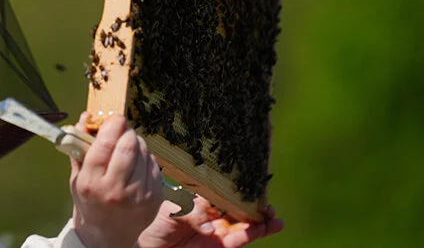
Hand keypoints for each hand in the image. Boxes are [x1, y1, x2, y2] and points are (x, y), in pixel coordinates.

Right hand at [70, 113, 163, 247]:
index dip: (111, 125)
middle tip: (122, 130)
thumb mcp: (77, 177)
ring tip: (128, 147)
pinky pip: (154, 164)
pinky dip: (146, 158)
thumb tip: (86, 116)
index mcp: (92, 184)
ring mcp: (138, 196)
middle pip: (128, 145)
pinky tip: (137, 164)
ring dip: (137, 142)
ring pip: (144, 151)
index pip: (104, 145)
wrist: (107, 236)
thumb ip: (79, 146)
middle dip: (126, 131)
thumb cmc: (90, 202)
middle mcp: (116, 191)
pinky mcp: (155, 197)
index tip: (113, 118)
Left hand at [137, 196, 283, 247]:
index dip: (240, 187)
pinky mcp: (218, 246)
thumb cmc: (155, 223)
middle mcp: (213, 213)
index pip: (224, 190)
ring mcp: (217, 230)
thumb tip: (212, 228)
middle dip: (255, 205)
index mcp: (202, 198)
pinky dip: (251, 235)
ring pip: (244, 224)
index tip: (254, 183)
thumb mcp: (171, 211)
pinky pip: (238, 240)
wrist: (148, 246)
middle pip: (239, 207)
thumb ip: (193, 214)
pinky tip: (264, 228)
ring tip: (275, 219)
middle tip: (269, 203)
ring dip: (260, 222)